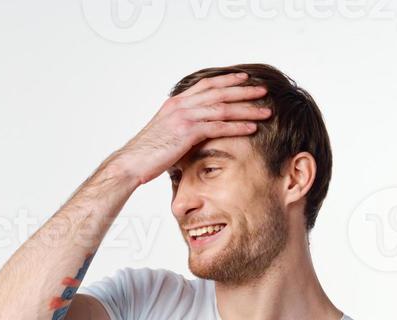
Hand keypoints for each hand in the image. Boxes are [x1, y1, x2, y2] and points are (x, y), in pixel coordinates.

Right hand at [108, 73, 271, 185]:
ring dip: (247, 109)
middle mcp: (181, 105)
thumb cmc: (146, 154)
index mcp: (175, 103)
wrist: (130, 163)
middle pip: (219, 92)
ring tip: (265, 111)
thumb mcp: (165, 133)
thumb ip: (181, 127)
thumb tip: (194, 133)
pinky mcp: (187, 132)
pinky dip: (237, 126)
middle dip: (244, 91)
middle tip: (263, 91)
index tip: (244, 78)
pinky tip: (251, 128)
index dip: (227, 80)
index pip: (206, 85)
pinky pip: (218, 126)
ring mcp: (184, 117)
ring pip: (223, 108)